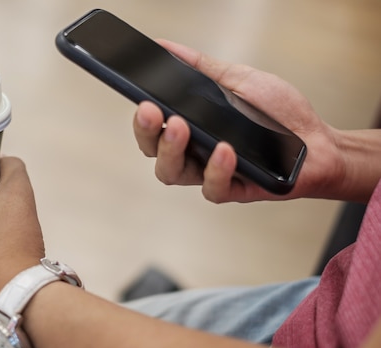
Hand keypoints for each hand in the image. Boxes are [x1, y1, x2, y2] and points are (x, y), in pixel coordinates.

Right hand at [133, 40, 345, 202]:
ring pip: (172, 173)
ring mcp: (209, 172)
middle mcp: (192, 151)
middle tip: (153, 112)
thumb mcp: (237, 80)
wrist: (316, 139)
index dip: (142, 118)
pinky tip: (225, 149)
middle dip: (148, 132)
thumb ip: (199, 67)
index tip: (142, 99)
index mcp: (189, 126)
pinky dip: (216, 169)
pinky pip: (212, 187)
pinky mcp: (232, 189)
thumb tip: (165, 46)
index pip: (152, 126)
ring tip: (182, 127)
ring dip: (171, 151)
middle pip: (153, 151)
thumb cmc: (277, 112)